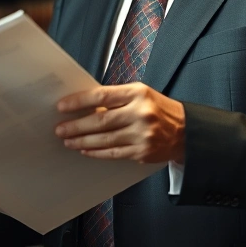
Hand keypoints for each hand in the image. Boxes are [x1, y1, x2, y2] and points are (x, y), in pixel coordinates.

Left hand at [55, 83, 185, 163]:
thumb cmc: (159, 109)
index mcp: (138, 93)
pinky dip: (96, 152)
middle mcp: (140, 113)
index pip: (101, 95)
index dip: (79, 101)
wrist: (186, 131)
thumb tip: (84, 105)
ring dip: (82, 141)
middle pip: (100, 120)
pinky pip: (113, 153)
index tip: (62, 106)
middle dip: (76, 125)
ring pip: (104, 139)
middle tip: (60, 128)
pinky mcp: (142, 152)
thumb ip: (116, 98)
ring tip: (67, 140)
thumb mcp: (140, 94)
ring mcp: (142, 134)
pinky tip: (85, 150)